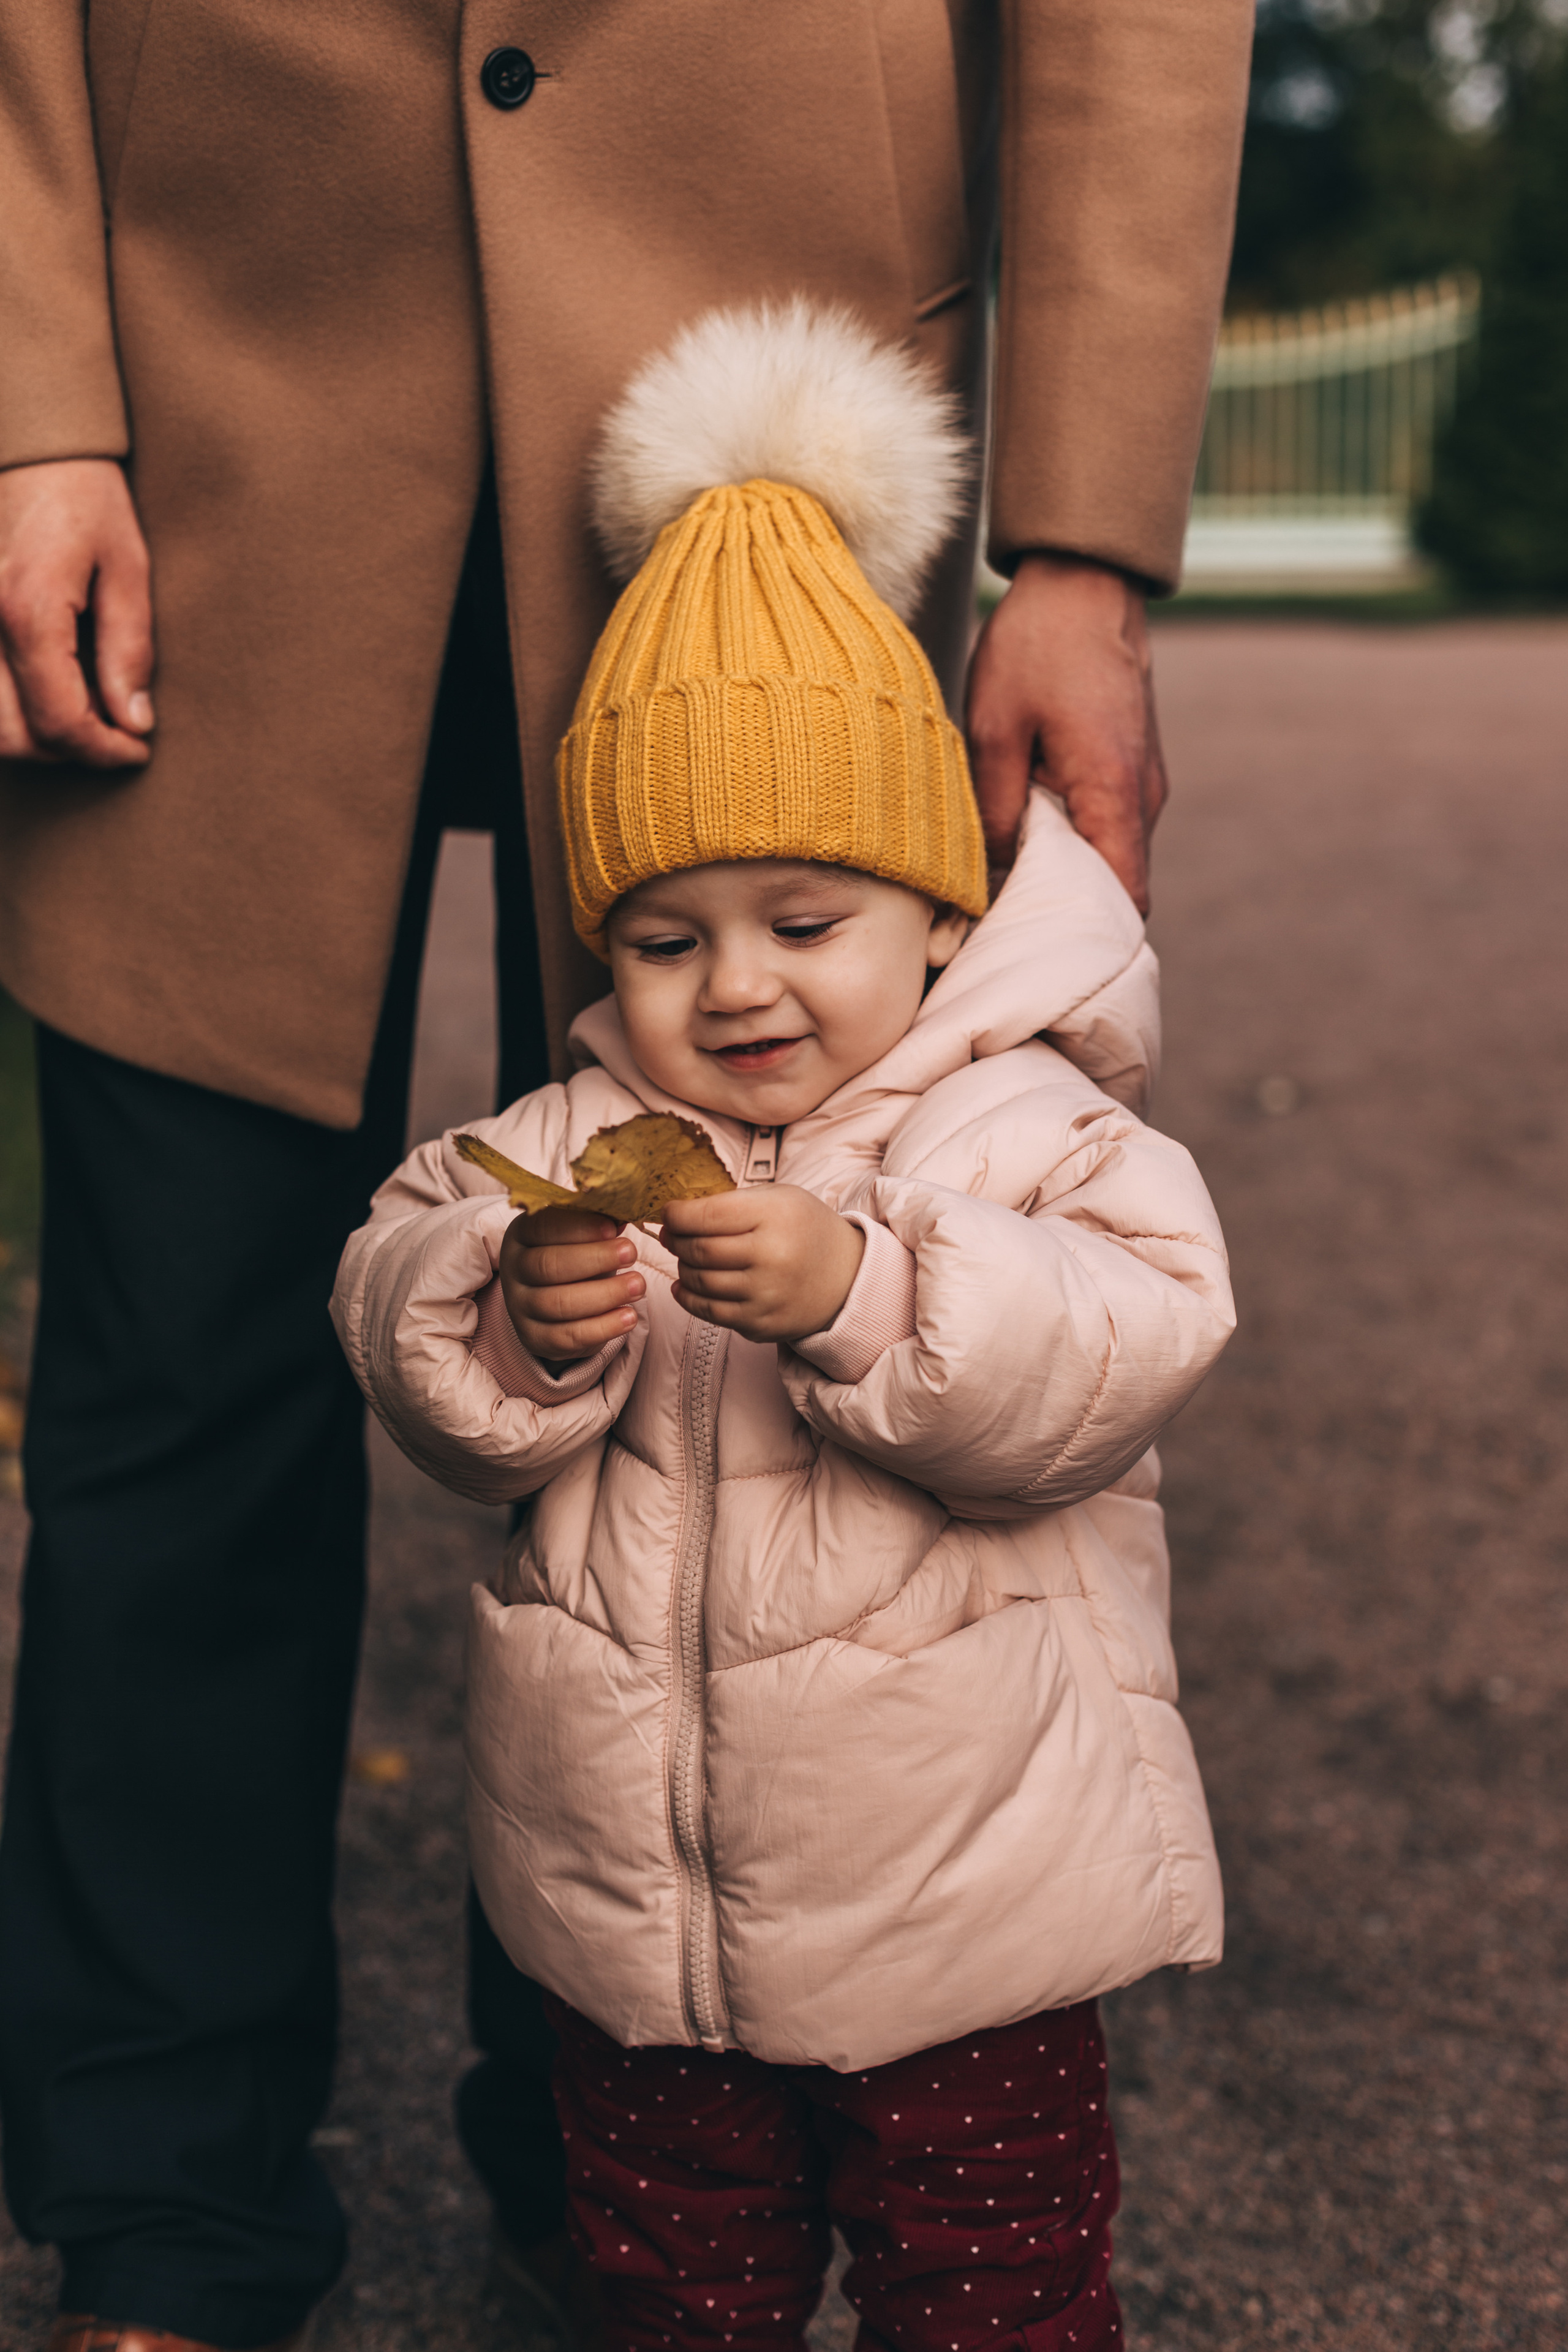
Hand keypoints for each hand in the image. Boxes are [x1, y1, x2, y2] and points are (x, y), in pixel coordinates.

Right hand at [0, 458, 155, 765]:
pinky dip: (7, 710)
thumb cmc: (84, 498)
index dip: (102, 751)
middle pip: (11, 736)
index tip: (135, 749)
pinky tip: (45, 695)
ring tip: (80, 717)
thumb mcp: (128, 568)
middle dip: (66, 751)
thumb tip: (134, 721)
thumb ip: (129, 649)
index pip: (59, 721)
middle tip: (111, 735)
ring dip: (30, 738)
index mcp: (29, 609)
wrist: (28, 448)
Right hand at [499, 1206, 644, 1361]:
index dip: (578, 1227)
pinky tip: (629, 1317)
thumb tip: (624, 1210)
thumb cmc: (573, 1256)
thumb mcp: (578, 1234)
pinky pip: (566, 1337)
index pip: (542, 1227)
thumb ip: (596, 1221)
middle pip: (548, 1265)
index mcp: (521, 1234)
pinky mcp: (534, 1338)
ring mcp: (520, 1307)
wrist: (553, 1303)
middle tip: (631, 1253)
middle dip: (594, 1259)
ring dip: (604, 1295)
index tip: (613, 1228)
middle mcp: (514, 1269)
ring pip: (559, 1304)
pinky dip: (601, 1329)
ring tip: (639, 1286)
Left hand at [661, 1187, 864, 1344]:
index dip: (677, 1215)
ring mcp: (766, 1295)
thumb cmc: (805, 1229)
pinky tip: (686, 1285)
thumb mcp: (779, 1198)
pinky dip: (689, 1297)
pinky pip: (710, 1312)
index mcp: (774, 1216)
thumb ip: (730, 1202)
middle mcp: (771, 1257)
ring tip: (687, 1258)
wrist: (846, 1276)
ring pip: (699, 1282)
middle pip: (698, 1250)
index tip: (669, 1213)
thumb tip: (674, 1217)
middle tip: (672, 1235)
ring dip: (683, 1268)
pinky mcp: (761, 1324)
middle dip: (676, 1241)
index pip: (706, 1216)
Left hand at [964, 551, 1168, 912]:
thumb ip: (998, 810)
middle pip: (1117, 889)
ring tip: (1008, 886)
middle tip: (1005, 929)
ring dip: (1067, 876)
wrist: (1084, 582)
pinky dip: (1073, 844)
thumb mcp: (994, 728)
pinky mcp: (1131, 771)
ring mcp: (1142, 785)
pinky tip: (1026, 838)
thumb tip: (996, 877)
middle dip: (1068, 916)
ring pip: (1110, 858)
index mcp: (1113, 793)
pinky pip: (1107, 827)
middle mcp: (1142, 799)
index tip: (1035, 950)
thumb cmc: (1038, 646)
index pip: (1124, 899)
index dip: (1087, 936)